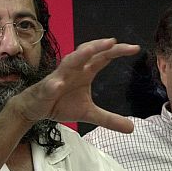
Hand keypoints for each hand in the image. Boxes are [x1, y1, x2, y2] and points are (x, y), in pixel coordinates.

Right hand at [13, 38, 139, 132]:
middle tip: (114, 42)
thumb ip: (109, 119)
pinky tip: (58, 85)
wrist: (35, 108)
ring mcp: (59, 77)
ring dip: (79, 55)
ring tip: (90, 50)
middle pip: (88, 52)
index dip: (117, 51)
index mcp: (85, 71)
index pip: (103, 57)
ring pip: (69, 62)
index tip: (135, 48)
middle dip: (100, 46)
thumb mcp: (89, 113)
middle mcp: (74, 69)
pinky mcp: (46, 88)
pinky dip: (54, 84)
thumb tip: (132, 128)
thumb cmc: (61, 104)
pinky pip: (50, 85)